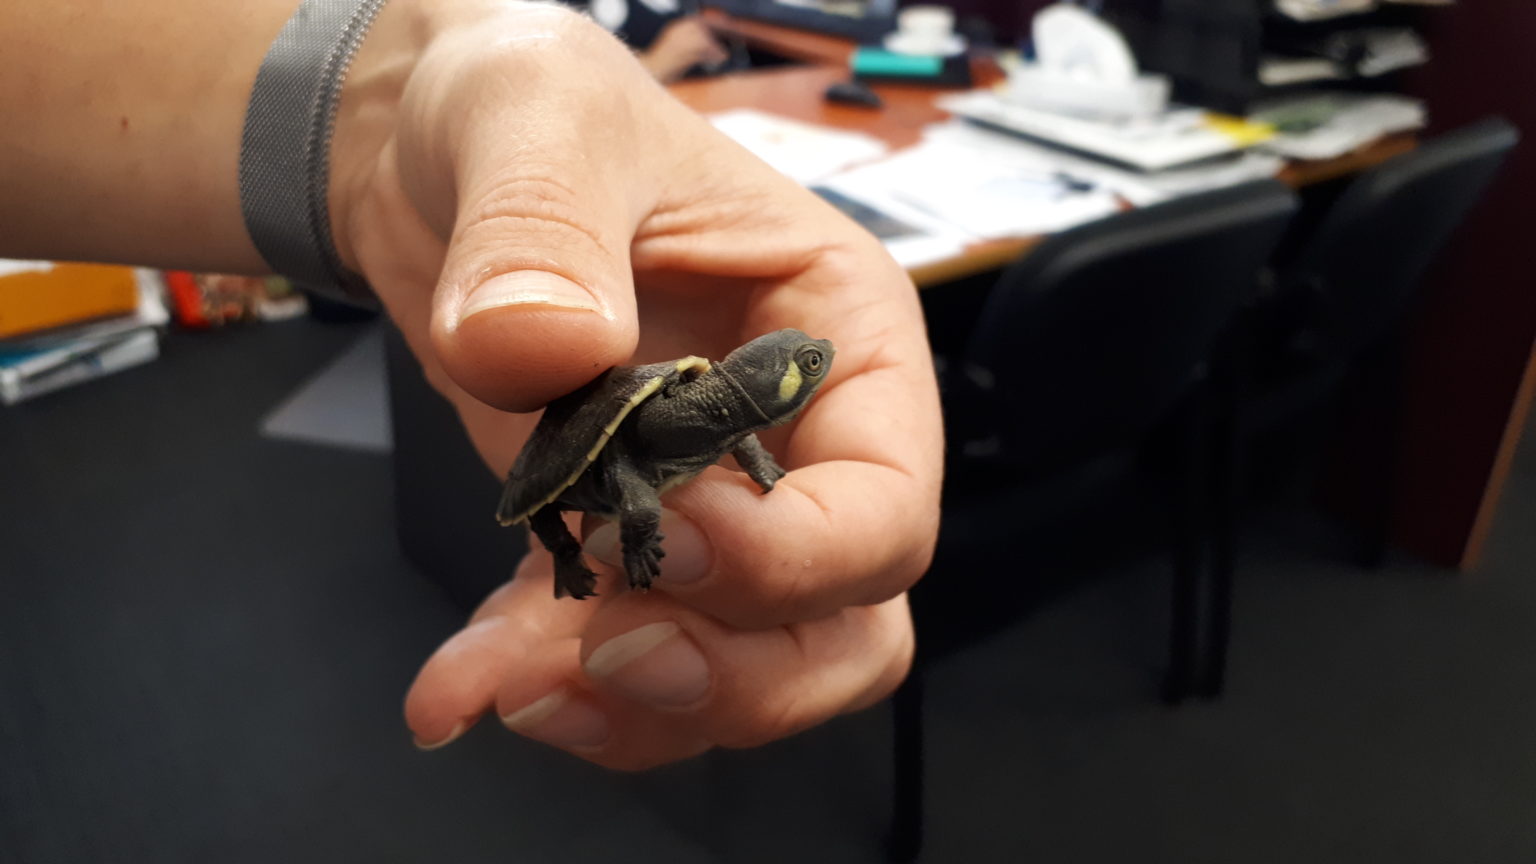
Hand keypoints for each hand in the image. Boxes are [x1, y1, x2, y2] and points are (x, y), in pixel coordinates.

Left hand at [330, 0, 941, 769]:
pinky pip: (634, 659)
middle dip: (735, 671)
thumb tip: (548, 345)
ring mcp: (718, 505)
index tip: (676, 534)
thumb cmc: (528, 110)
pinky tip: (466, 677)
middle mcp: (800, 440)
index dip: (802, 556)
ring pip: (747, 669)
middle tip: (607, 654)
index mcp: (839, 335)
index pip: (888, 501)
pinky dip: (556, 689)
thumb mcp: (537, 118)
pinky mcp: (630, 541)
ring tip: (502, 681)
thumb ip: (544, 222)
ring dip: (636, 707)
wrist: (429, 157)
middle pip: (843, 624)